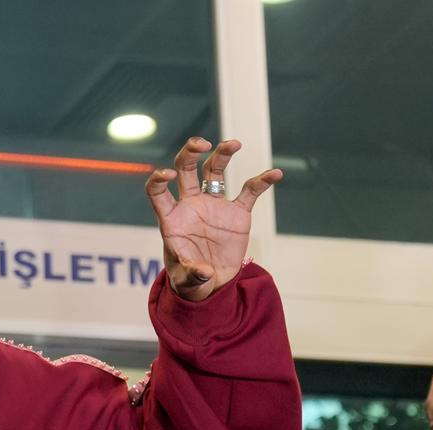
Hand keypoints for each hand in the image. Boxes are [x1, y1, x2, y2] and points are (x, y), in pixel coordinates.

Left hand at [145, 138, 281, 300]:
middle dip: (190, 153)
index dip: (158, 179)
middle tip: (202, 144)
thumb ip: (191, 274)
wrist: (211, 283)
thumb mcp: (186, 281)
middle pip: (186, 170)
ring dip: (223, 154)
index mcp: (171, 218)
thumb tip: (204, 271)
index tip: (168, 175)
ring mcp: (214, 206)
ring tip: (234, 143)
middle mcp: (190, 206)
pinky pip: (249, 192)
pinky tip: (274, 174)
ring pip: (215, 171)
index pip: (157, 191)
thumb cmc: (189, 280)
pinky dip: (261, 182)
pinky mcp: (236, 213)